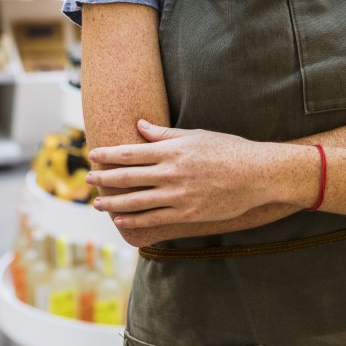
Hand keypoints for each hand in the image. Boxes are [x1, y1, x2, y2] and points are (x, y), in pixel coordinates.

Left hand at [87, 121, 282, 228]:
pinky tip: (120, 218)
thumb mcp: (196, 135)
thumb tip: (140, 126)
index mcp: (172, 150)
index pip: (131, 152)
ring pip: (136, 201)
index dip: (109, 155)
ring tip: (97, 203)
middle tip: (88, 180)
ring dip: (112, 202)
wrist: (257, 174)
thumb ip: (166, 134)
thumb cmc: (229, 149)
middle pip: (128, 177)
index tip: (93, 155)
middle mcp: (171, 173)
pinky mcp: (187, 214)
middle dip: (104, 179)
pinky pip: (154, 218)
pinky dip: (134, 219)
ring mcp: (178, 196)